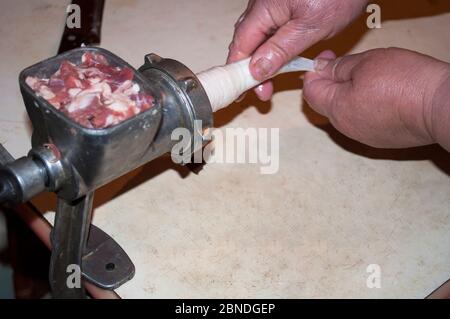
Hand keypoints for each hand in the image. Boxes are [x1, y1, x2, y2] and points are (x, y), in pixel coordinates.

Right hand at [227, 0, 368, 100]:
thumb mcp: (310, 27)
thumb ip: (281, 49)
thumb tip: (257, 70)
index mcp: (263, 9)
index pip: (241, 45)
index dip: (238, 71)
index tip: (241, 93)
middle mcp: (261, 4)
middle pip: (246, 42)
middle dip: (250, 70)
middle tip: (262, 92)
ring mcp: (270, 3)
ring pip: (257, 37)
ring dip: (261, 61)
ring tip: (269, 82)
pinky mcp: (282, 4)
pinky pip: (269, 30)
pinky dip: (270, 48)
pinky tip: (278, 60)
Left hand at [303, 48, 449, 148]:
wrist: (439, 107)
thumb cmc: (404, 82)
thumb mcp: (366, 62)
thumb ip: (338, 67)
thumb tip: (320, 68)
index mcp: (336, 108)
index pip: (310, 92)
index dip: (314, 72)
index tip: (327, 59)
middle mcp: (345, 127)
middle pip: (326, 103)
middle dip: (331, 83)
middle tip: (349, 65)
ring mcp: (363, 136)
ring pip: (345, 112)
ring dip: (348, 95)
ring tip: (370, 78)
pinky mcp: (380, 140)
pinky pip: (362, 121)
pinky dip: (364, 107)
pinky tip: (382, 95)